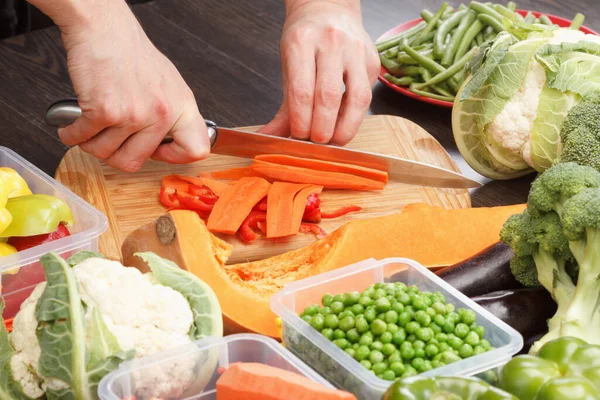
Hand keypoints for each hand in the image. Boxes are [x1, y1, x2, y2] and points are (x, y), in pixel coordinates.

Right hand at [51, 0, 208, 171]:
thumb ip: (170, 114)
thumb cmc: (130, 52)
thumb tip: (166, 143)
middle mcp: (162, 113)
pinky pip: (83, 139)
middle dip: (114, 155)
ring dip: (91, 145)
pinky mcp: (106, 111)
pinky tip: (73, 127)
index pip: (195, 149)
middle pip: (135, 162)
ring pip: (106, 153)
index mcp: (181, 107)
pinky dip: (72, 135)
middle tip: (108, 140)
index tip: (157, 152)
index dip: (173, 157)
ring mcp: (135, 115)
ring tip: (89, 129)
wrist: (104, 28)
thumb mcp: (167, 83)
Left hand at [259, 0, 379, 144]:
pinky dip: (356, 116)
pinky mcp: (373, 60)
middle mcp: (331, 42)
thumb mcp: (288, 67)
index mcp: (301, 42)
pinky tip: (345, 124)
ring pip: (357, 97)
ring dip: (345, 127)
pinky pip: (367, 95)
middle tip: (317, 143)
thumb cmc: (304, 41)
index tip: (299, 137)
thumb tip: (268, 138)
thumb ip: (283, 107)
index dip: (301, 121)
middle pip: (329, 96)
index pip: (301, 91)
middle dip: (322, 128)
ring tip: (334, 141)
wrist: (328, 9)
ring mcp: (356, 50)